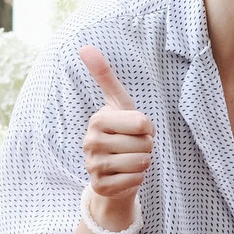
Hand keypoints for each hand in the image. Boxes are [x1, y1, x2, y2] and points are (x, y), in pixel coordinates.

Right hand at [79, 47, 152, 223]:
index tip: (138, 128)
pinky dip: (138, 179)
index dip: (148, 128)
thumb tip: (84, 46)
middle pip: (143, 145)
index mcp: (98, 120)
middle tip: (133, 146)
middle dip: (146, 146)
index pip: (142, 124)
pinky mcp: (100, 187)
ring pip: (140, 163)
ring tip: (131, 159)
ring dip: (144, 162)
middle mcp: (90, 143)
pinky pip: (135, 181)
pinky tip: (127, 174)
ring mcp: (92, 166)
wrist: (113, 169)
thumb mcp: (118, 103)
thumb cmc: (121, 131)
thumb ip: (104, 76)